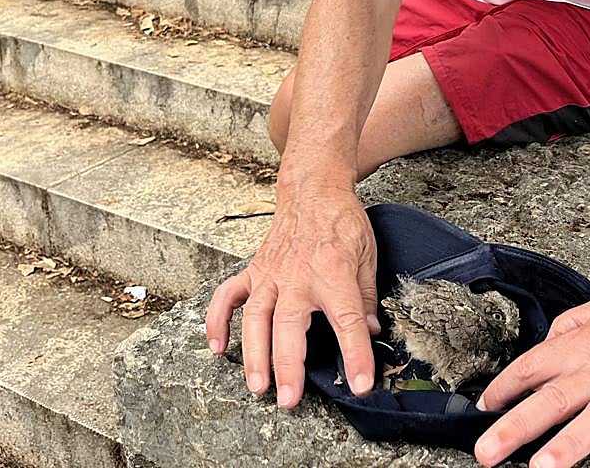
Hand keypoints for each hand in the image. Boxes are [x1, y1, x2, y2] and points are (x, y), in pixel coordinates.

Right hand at [204, 169, 380, 407]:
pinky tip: (218, 348)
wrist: (313, 190)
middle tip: (289, 399)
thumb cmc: (342, 222)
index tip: (361, 383)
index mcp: (334, 273)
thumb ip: (366, 298)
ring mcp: (271, 274)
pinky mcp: (254, 271)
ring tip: (257, 386)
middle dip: (289, 366)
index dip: (356, 355)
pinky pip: (228, 297)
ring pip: (256, 318)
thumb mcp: (368, 256)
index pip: (348, 321)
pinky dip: (218, 321)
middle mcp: (298, 276)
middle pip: (290, 327)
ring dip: (254, 355)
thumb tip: (371, 332)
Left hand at [474, 276, 589, 467]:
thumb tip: (543, 345)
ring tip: (541, 467)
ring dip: (566, 446)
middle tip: (487, 451)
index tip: (484, 408)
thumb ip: (569, 328)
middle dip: (515, 427)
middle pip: (552, 398)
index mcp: (584, 343)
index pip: (532, 366)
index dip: (503, 388)